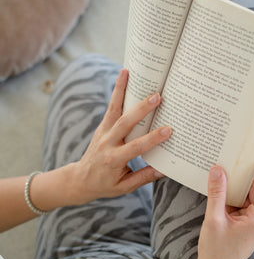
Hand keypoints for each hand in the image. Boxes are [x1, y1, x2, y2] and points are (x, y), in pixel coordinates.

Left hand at [71, 69, 171, 203]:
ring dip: (121, 90)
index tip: (168, 130)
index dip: (152, 139)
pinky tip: (123, 77)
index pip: (136, 147)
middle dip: (141, 109)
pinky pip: (110, 107)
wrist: (81, 180)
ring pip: (113, 109)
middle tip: (157, 97)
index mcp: (114, 160)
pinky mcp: (102, 126)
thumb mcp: (125, 187)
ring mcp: (103, 133)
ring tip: (128, 72)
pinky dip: (116, 92)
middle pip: (125, 123)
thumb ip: (144, 177)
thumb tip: (164, 170)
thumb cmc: (105, 185)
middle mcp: (107, 143)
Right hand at [197, 155, 253, 258]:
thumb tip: (218, 170)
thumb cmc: (215, 249)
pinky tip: (222, 192)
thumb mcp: (214, 219)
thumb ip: (217, 193)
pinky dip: (235, 200)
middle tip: (233, 162)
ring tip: (224, 176)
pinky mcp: (250, 228)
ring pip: (250, 200)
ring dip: (237, 190)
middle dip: (245, 179)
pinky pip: (245, 208)